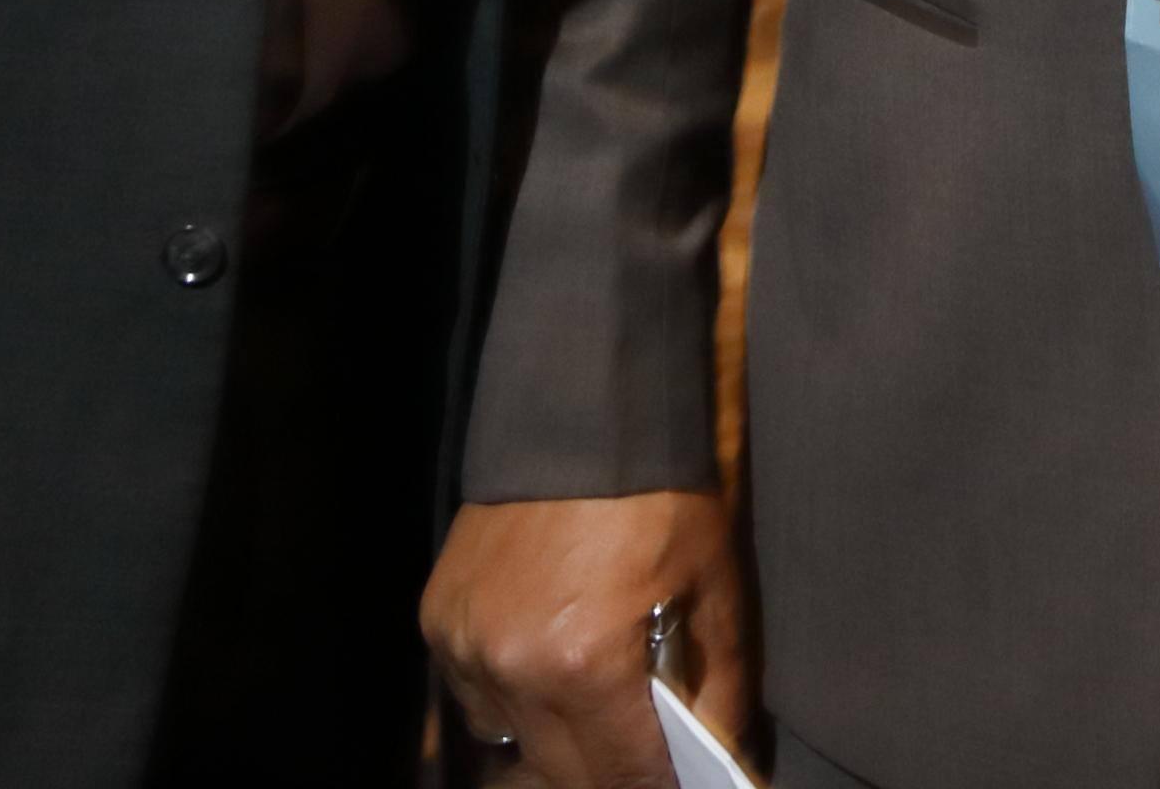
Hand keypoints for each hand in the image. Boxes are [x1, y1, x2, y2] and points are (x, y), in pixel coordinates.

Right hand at [424, 490, 747, 787]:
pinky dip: (510, 695)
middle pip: (563, 774)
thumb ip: (718, 686)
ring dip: (554, 738)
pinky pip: (475, 694)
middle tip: (640, 751)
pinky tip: (545, 662)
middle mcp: (515, 668)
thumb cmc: (661, 494)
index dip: (657, 787)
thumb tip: (720, 754)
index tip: (674, 783)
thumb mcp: (713, 588)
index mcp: (586, 666)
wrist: (584, 409)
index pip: (624, 776)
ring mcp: (468, 646)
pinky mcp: (440, 620)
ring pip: (513, 740)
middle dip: (608, 771)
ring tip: (592, 703)